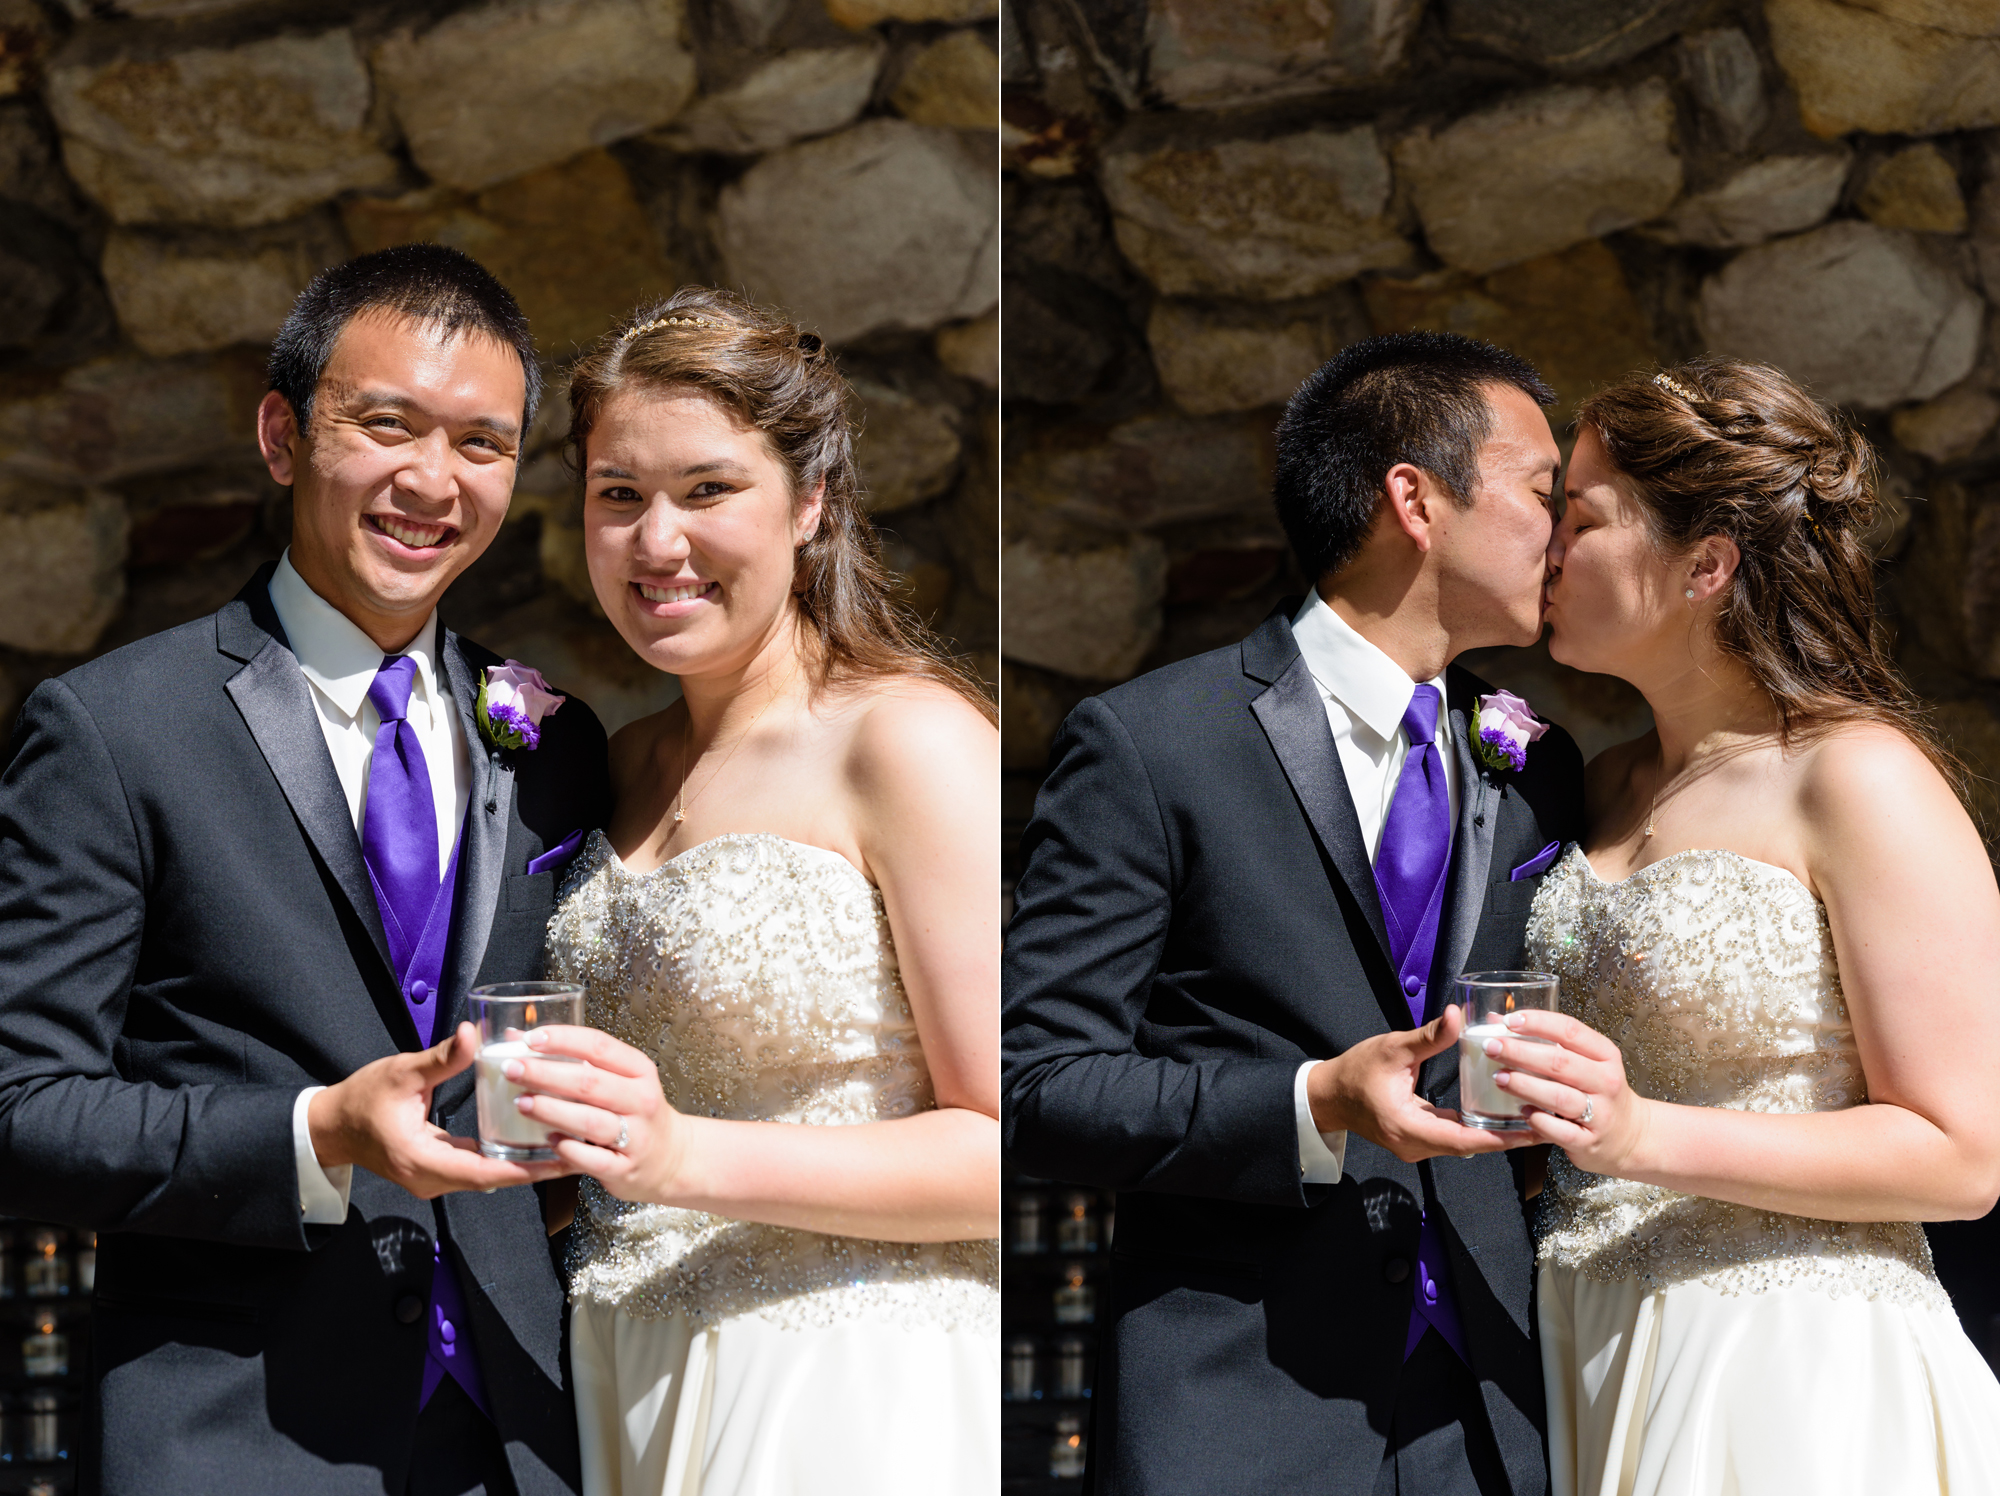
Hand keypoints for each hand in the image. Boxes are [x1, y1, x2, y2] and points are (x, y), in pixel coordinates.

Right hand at [307, 1022, 567, 1197]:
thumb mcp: (401, 1072)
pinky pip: (477, 1168)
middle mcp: (430, 1178)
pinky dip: (504, 1158)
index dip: (524, 1167)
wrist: (331, 1126)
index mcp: (421, 1159)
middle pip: (493, 1177)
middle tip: (578, 1151)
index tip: (560, 1160)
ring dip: (523, 1165)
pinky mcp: (436, 1170)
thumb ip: (441, 1059)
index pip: (483, 1170)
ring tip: (565, 1148)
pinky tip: (531, 1143)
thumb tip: (473, 1035)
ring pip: (487, 1175)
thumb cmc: (362, 1098)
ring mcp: (433, 1178)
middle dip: (535, 1168)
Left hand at [505, 1025, 686, 1203]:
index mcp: (639, 1071)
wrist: (671, 1158)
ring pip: (589, 1120)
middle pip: (589, 1082)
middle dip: (546, 1074)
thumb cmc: (635, 1113)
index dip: (563, 1039)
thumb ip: (574, 1061)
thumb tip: (516, 1039)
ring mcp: (636, 1136)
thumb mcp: (619, 1081)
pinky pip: (592, 1159)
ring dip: (551, 1110)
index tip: (531, 1038)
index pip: (599, 1046)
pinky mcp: (625, 1168)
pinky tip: (548, 1140)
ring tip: (522, 1103)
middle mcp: (641, 1100)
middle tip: (513, 1070)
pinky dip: (567, 1148)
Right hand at [1307, 1004, 1534, 1162]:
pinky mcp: (1417, 1140)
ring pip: (1464, 1144)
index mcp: (1408, 1126)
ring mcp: (1415, 1146)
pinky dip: (1477, 1129)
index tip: (1531, 1129)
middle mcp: (1414, 1144)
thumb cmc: (1356, 1071)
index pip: (1463, 1138)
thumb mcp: (1392, 1048)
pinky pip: (1453, 1138)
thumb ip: (1428, 1037)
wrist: (1328, 1095)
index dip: (1500, 1136)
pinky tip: (1498, 1117)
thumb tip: (1457, 1015)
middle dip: (1507, 1136)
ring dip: (1494, 1134)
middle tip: (1543, 1122)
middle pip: (1470, 1145)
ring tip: (1530, 1120)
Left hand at [1480, 1009, 1652, 1174]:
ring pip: (1558, 1096)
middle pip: (1560, 1062)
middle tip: (1492, 1047)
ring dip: (1524, 1085)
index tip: (1509, 1020)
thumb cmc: (1599, 1093)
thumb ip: (1545, 1042)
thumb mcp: (1585, 1063)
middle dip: (1521, 1052)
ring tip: (1499, 1078)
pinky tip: (1522, 1112)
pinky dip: (1538, 1120)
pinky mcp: (1589, 1141)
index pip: (1571, 1030)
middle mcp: (1606, 1082)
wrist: (1631, 1136)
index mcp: (1605, 1056)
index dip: (1538, 1023)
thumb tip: (1496, 1020)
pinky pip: (1560, 1131)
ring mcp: (1600, 1114)